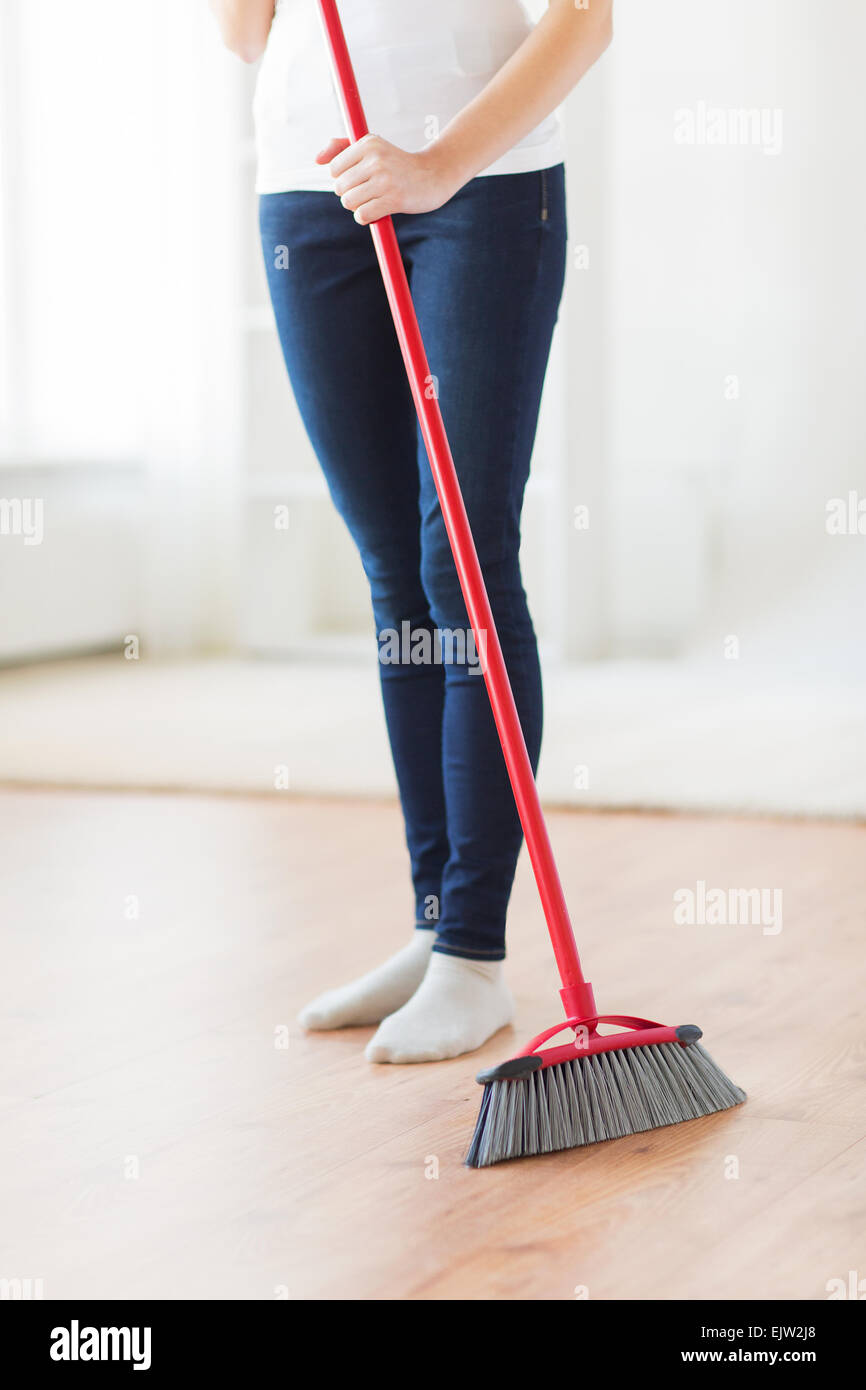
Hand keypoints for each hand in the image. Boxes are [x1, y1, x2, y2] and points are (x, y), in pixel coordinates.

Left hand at [315, 134, 461, 224]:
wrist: (433, 176)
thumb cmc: (397, 164)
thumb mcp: (372, 148)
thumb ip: (341, 148)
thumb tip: (317, 160)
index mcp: (368, 143)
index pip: (334, 169)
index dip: (343, 178)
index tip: (359, 178)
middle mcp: (376, 159)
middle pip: (339, 188)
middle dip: (349, 195)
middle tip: (367, 192)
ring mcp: (385, 179)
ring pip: (349, 202)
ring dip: (357, 207)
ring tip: (372, 201)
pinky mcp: (393, 199)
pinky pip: (362, 215)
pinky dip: (365, 217)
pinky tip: (377, 211)